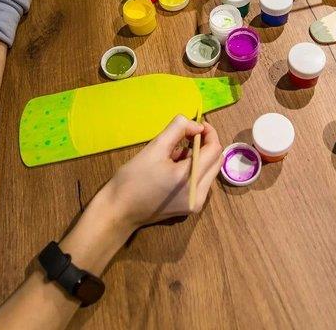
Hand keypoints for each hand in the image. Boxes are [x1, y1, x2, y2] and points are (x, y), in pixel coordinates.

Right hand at [100, 115, 222, 231]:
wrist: (119, 211)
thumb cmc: (133, 179)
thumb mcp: (154, 147)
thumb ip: (178, 129)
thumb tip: (197, 126)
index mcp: (190, 178)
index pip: (214, 149)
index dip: (209, 133)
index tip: (196, 124)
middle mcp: (199, 194)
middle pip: (216, 161)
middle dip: (205, 144)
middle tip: (186, 136)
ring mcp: (196, 203)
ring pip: (210, 171)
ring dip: (199, 157)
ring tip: (173, 155)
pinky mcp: (191, 207)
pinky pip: (201, 182)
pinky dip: (194, 170)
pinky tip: (174, 169)